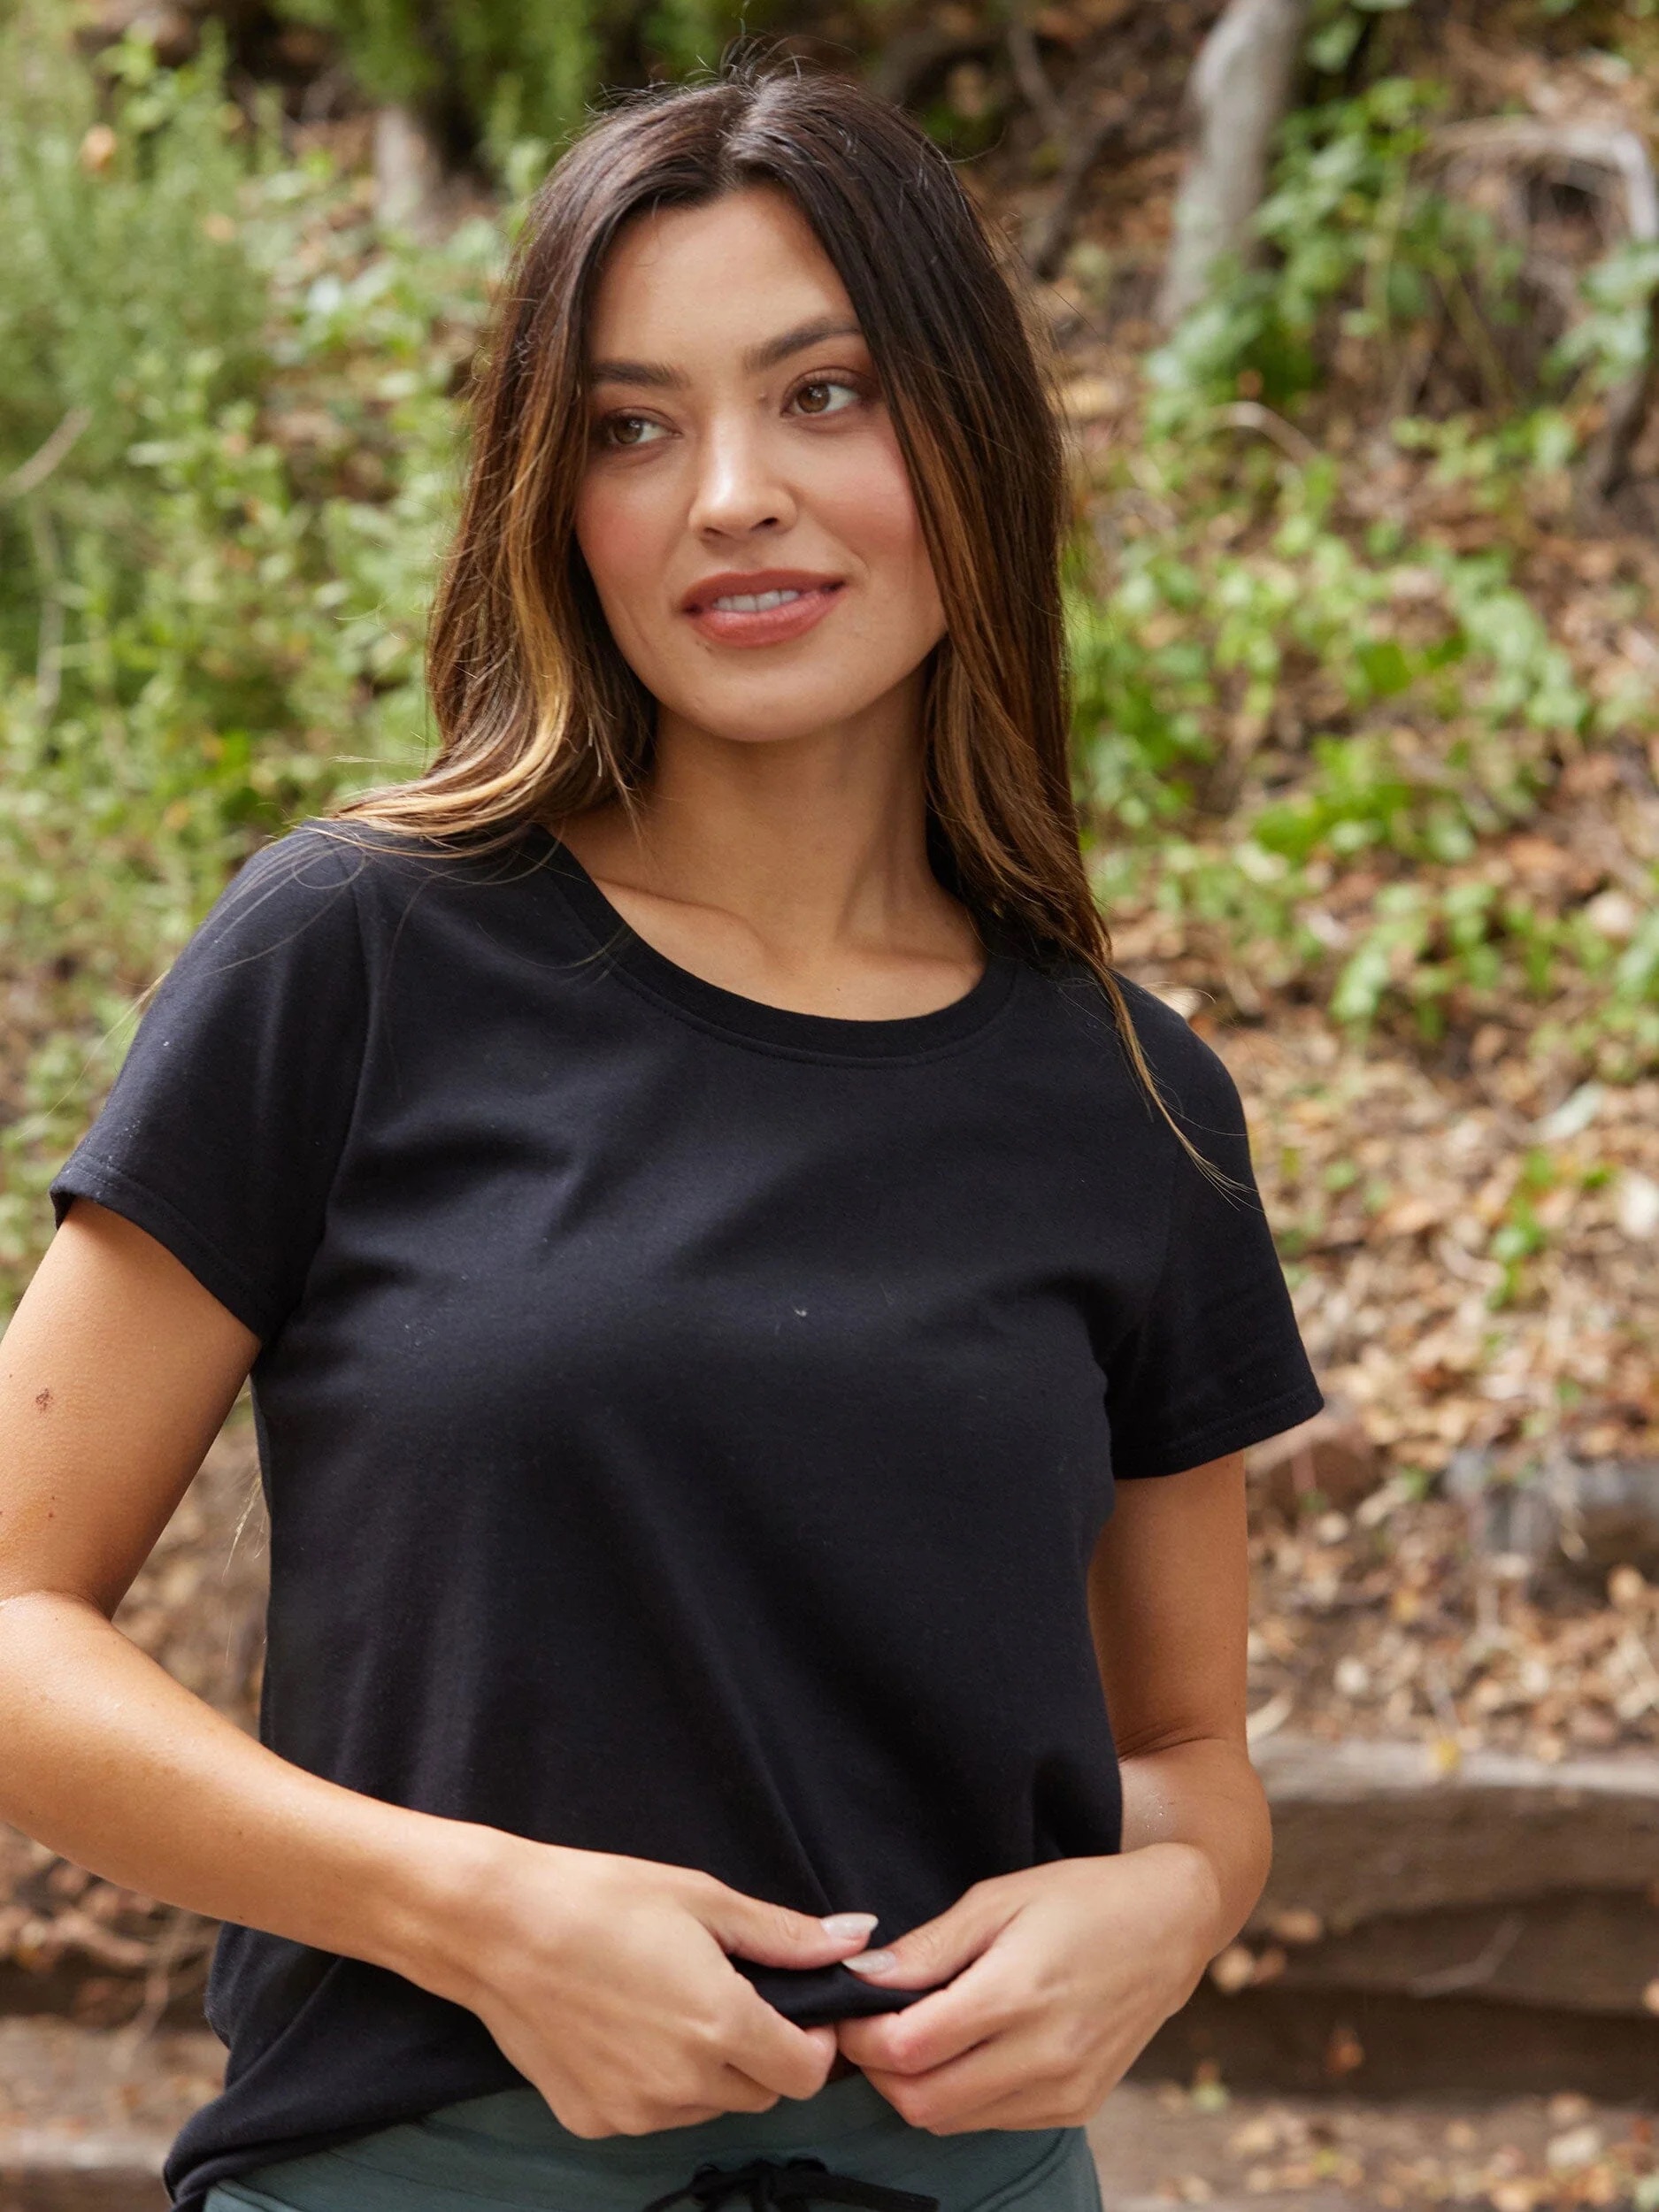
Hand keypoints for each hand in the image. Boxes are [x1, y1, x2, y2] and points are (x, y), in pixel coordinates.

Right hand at [419, 1830, 874, 2136]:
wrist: (497, 1928)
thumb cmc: (601, 1900)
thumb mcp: (702, 1900)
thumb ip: (784, 1934)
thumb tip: (855, 1939)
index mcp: (721, 2024)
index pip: (807, 2074)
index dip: (813, 2042)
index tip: (795, 2008)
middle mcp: (683, 2083)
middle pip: (760, 2094)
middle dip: (763, 2054)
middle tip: (728, 1995)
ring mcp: (635, 2111)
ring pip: (707, 2107)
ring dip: (711, 2070)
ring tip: (670, 2004)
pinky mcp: (593, 2120)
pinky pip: (653, 2114)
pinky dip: (658, 2084)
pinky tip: (627, 2029)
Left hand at [831, 1845, 1222, 2131]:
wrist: (1170, 1925)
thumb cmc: (1080, 1898)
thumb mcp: (997, 1899)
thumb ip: (928, 1947)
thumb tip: (862, 1977)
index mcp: (1016, 1993)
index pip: (907, 2048)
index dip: (861, 2037)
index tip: (848, 2012)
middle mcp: (1043, 2056)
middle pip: (921, 2101)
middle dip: (879, 2072)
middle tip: (871, 2030)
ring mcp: (1063, 2090)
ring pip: (953, 2121)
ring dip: (917, 2088)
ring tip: (915, 2036)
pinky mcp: (1077, 2108)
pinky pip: (993, 2121)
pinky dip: (961, 2097)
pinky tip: (964, 2052)